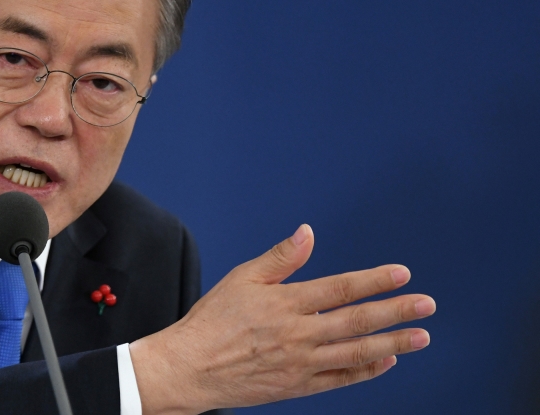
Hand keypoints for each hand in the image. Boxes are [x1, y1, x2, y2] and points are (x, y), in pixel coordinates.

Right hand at [129, 224, 435, 414]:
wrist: (191, 367)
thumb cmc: (213, 321)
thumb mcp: (242, 278)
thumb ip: (280, 258)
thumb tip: (307, 233)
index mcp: (286, 303)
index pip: (340, 288)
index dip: (373, 280)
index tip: (401, 273)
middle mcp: (299, 333)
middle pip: (358, 320)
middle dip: (396, 311)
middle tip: (426, 305)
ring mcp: (301, 362)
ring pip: (356, 352)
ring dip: (393, 343)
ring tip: (420, 336)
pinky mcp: (299, 385)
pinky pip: (341, 378)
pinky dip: (366, 370)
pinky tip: (386, 361)